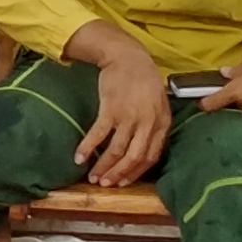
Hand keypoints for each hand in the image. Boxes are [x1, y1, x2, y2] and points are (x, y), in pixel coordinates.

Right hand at [72, 28, 174, 185]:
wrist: (128, 57)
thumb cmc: (143, 80)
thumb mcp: (158, 103)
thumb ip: (154, 125)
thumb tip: (145, 149)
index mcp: (162, 123)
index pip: (151, 156)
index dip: (136, 172)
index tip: (123, 182)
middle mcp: (148, 123)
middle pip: (134, 158)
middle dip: (119, 175)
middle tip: (106, 184)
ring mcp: (129, 117)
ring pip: (117, 151)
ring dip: (103, 167)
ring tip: (92, 177)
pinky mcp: (111, 109)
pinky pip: (99, 135)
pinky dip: (88, 148)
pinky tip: (79, 157)